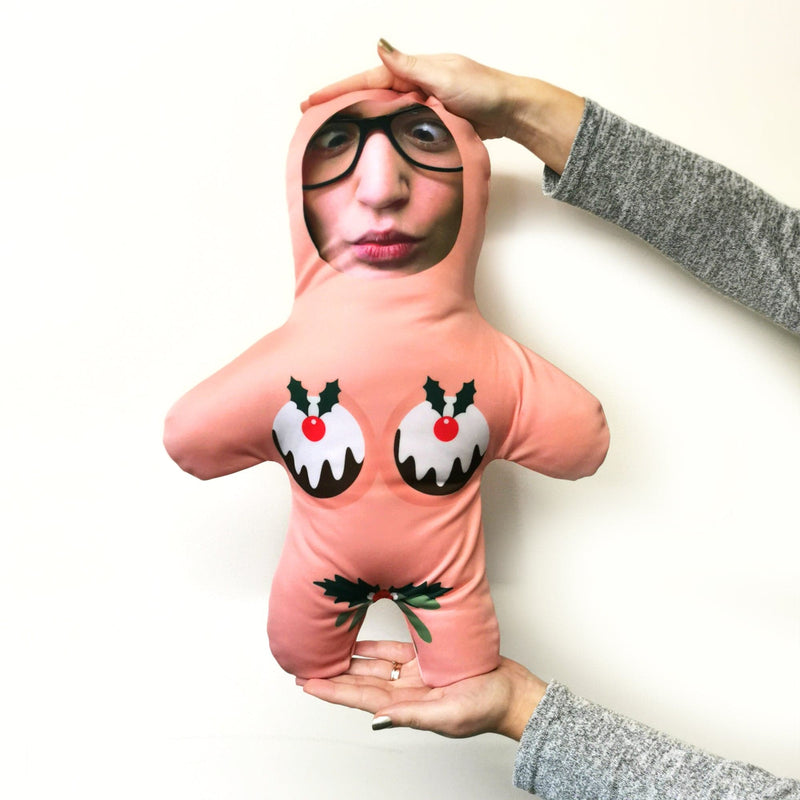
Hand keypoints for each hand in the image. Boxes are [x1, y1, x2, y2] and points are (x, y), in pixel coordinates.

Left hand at [299, 640, 547, 739]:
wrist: (513, 691)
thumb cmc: (488, 707)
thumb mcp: (449, 715)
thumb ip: (413, 715)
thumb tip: (380, 717)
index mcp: (407, 706)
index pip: (361, 697)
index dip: (333, 690)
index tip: (308, 683)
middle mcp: (406, 690)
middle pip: (361, 681)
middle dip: (333, 674)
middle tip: (305, 664)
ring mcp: (415, 674)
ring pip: (373, 665)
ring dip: (349, 660)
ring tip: (324, 651)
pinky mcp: (427, 658)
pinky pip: (394, 651)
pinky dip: (374, 647)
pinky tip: (356, 642)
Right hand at [301, 40, 584, 173]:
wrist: (512, 112)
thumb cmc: (483, 91)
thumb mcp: (443, 76)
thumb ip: (410, 68)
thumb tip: (380, 48)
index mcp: (414, 71)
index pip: (367, 80)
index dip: (338, 90)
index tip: (312, 100)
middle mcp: (415, 85)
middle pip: (369, 97)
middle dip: (341, 105)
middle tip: (310, 117)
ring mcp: (423, 104)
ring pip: (383, 114)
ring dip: (358, 121)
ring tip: (330, 133)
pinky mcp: (432, 122)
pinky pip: (399, 127)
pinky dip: (382, 134)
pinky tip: (369, 144)